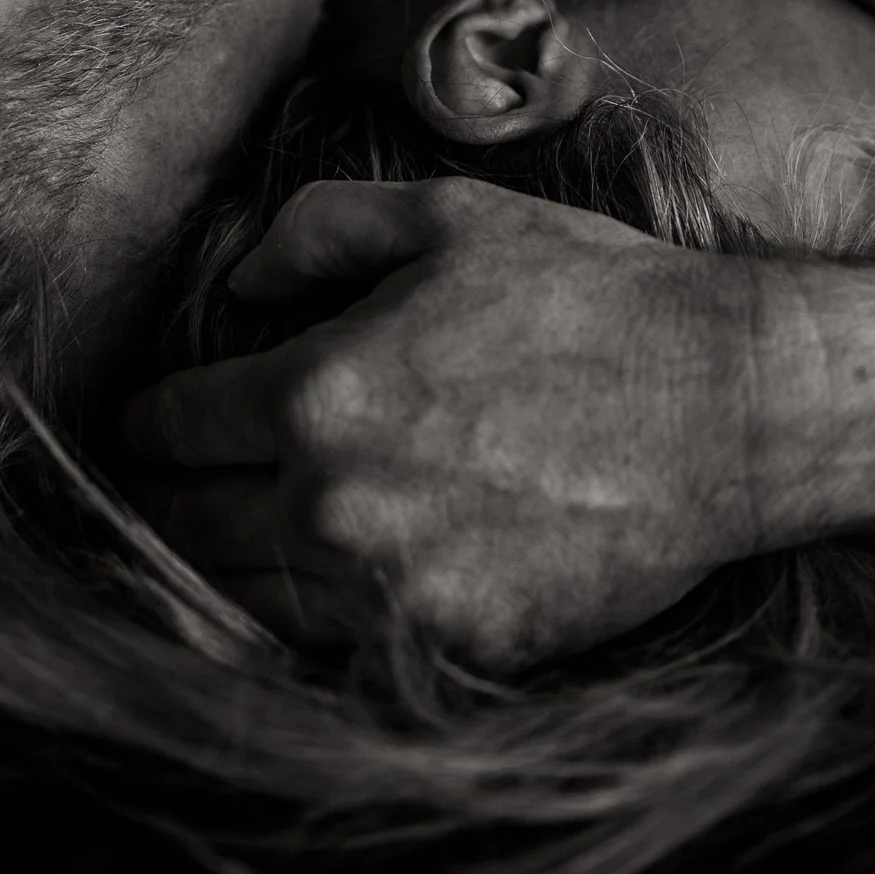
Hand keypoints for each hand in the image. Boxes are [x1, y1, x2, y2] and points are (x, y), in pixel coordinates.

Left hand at [120, 178, 765, 671]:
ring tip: (219, 542)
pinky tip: (314, 593)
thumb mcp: (451, 216)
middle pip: (182, 528)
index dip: (147, 419)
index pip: (170, 426)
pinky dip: (305, 626)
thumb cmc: (591, 297)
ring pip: (242, 604)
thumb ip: (320, 231)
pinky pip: (331, 657)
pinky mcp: (450, 653)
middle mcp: (332, 507)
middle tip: (158, 489)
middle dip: (161, 501)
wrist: (727, 411)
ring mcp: (390, 595)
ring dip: (219, 571)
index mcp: (316, 393)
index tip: (147, 423)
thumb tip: (238, 281)